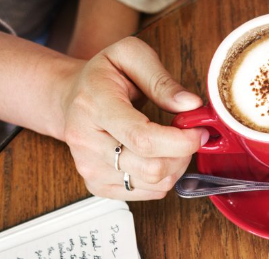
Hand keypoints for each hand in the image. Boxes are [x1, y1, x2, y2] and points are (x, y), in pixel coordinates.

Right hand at [54, 37, 207, 199]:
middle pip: (152, 168)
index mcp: (93, 106)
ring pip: (155, 184)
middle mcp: (86, 142)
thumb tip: (190, 105)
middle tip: (187, 135)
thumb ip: (161, 80)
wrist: (70, 98)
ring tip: (171, 143)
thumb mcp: (129, 55)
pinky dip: (163, 178)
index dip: (180, 142)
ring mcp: (89, 168)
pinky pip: (149, 193)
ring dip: (176, 166)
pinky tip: (157, 157)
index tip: (199, 132)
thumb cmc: (102, 76)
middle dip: (183, 154)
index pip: (143, 139)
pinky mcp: (97, 186)